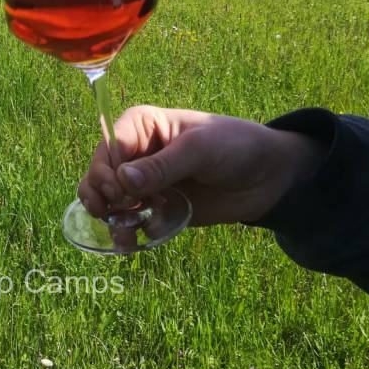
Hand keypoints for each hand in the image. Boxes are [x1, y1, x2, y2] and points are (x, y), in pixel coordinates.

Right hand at [78, 106, 327, 225]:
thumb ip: (163, 166)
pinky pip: (128, 222)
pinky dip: (125, 233)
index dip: (106, 169)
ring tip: (123, 237)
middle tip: (117, 213)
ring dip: (108, 218)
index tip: (119, 192)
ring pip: (108, 200)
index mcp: (142, 125)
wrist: (268, 178)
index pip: (108, 145)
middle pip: (100, 173)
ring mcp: (143, 182)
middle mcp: (136, 152)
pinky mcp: (155, 208)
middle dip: (102, 195)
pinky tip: (133, 244)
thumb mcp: (200, 150)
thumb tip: (123, 181)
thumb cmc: (236, 146)